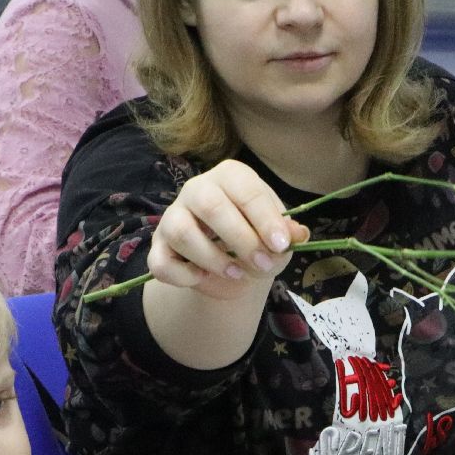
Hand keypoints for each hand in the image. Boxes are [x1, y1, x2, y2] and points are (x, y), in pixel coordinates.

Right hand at [150, 159, 310, 301]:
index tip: (281, 244)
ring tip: (236, 273)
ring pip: (182, 232)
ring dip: (213, 259)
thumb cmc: (255, 238)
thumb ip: (287, 233)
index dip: (265, 218)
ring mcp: (173, 216)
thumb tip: (297, 234)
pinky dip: (183, 276)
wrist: (230, 266)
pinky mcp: (158, 246)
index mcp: (231, 177)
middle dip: (241, 240)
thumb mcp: (276, 235)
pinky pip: (161, 262)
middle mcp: (197, 189)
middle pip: (211, 206)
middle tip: (263, 265)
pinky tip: (202, 277)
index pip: (246, 190)